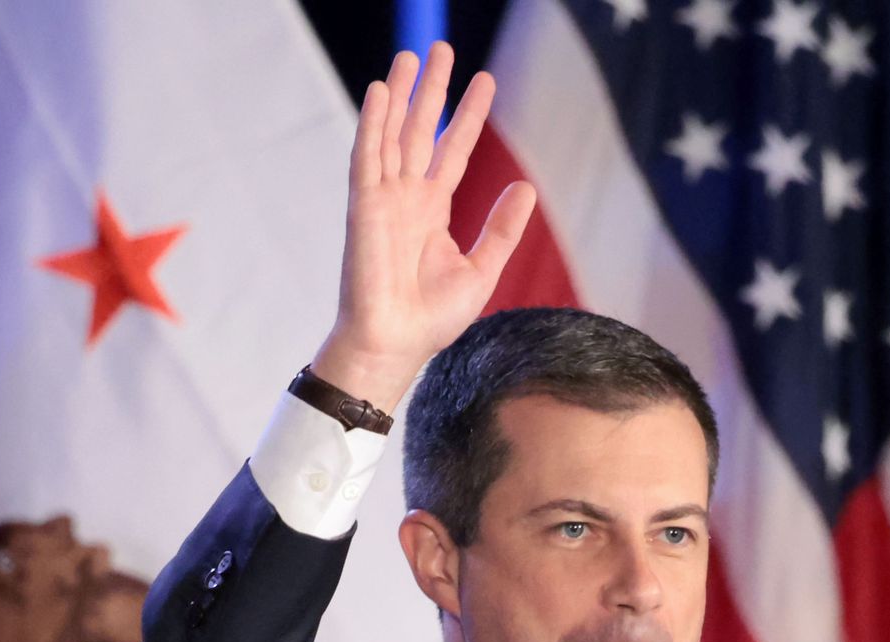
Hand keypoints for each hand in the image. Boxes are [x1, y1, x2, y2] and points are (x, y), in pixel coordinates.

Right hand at [311, 42, 536, 411]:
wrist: (395, 345)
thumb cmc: (431, 319)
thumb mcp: (481, 270)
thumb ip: (501, 229)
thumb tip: (525, 187)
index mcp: (431, 212)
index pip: (451, 151)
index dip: (467, 116)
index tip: (485, 82)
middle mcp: (406, 199)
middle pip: (420, 131)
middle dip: (431, 90)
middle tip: (442, 48)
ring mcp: (382, 200)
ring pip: (392, 134)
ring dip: (401, 94)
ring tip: (411, 55)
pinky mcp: (363, 208)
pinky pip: (367, 157)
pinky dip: (372, 124)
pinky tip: (380, 91)